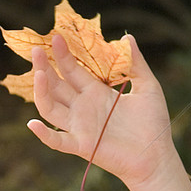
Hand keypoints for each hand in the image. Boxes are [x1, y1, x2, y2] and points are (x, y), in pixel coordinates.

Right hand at [28, 32, 177, 190]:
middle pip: (57, 84)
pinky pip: (57, 140)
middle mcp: (84, 107)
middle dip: (46, 66)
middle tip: (37, 48)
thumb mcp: (147, 86)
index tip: (57, 36)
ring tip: (39, 72)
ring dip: (41, 91)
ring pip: (51, 107)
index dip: (64, 55)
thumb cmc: (153, 123)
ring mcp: (80, 126)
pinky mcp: (82, 145)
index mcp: (97, 92)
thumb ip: (136, 63)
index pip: (74, 70)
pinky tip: (33, 123)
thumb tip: (128, 37)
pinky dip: (44, 134)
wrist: (157, 155)